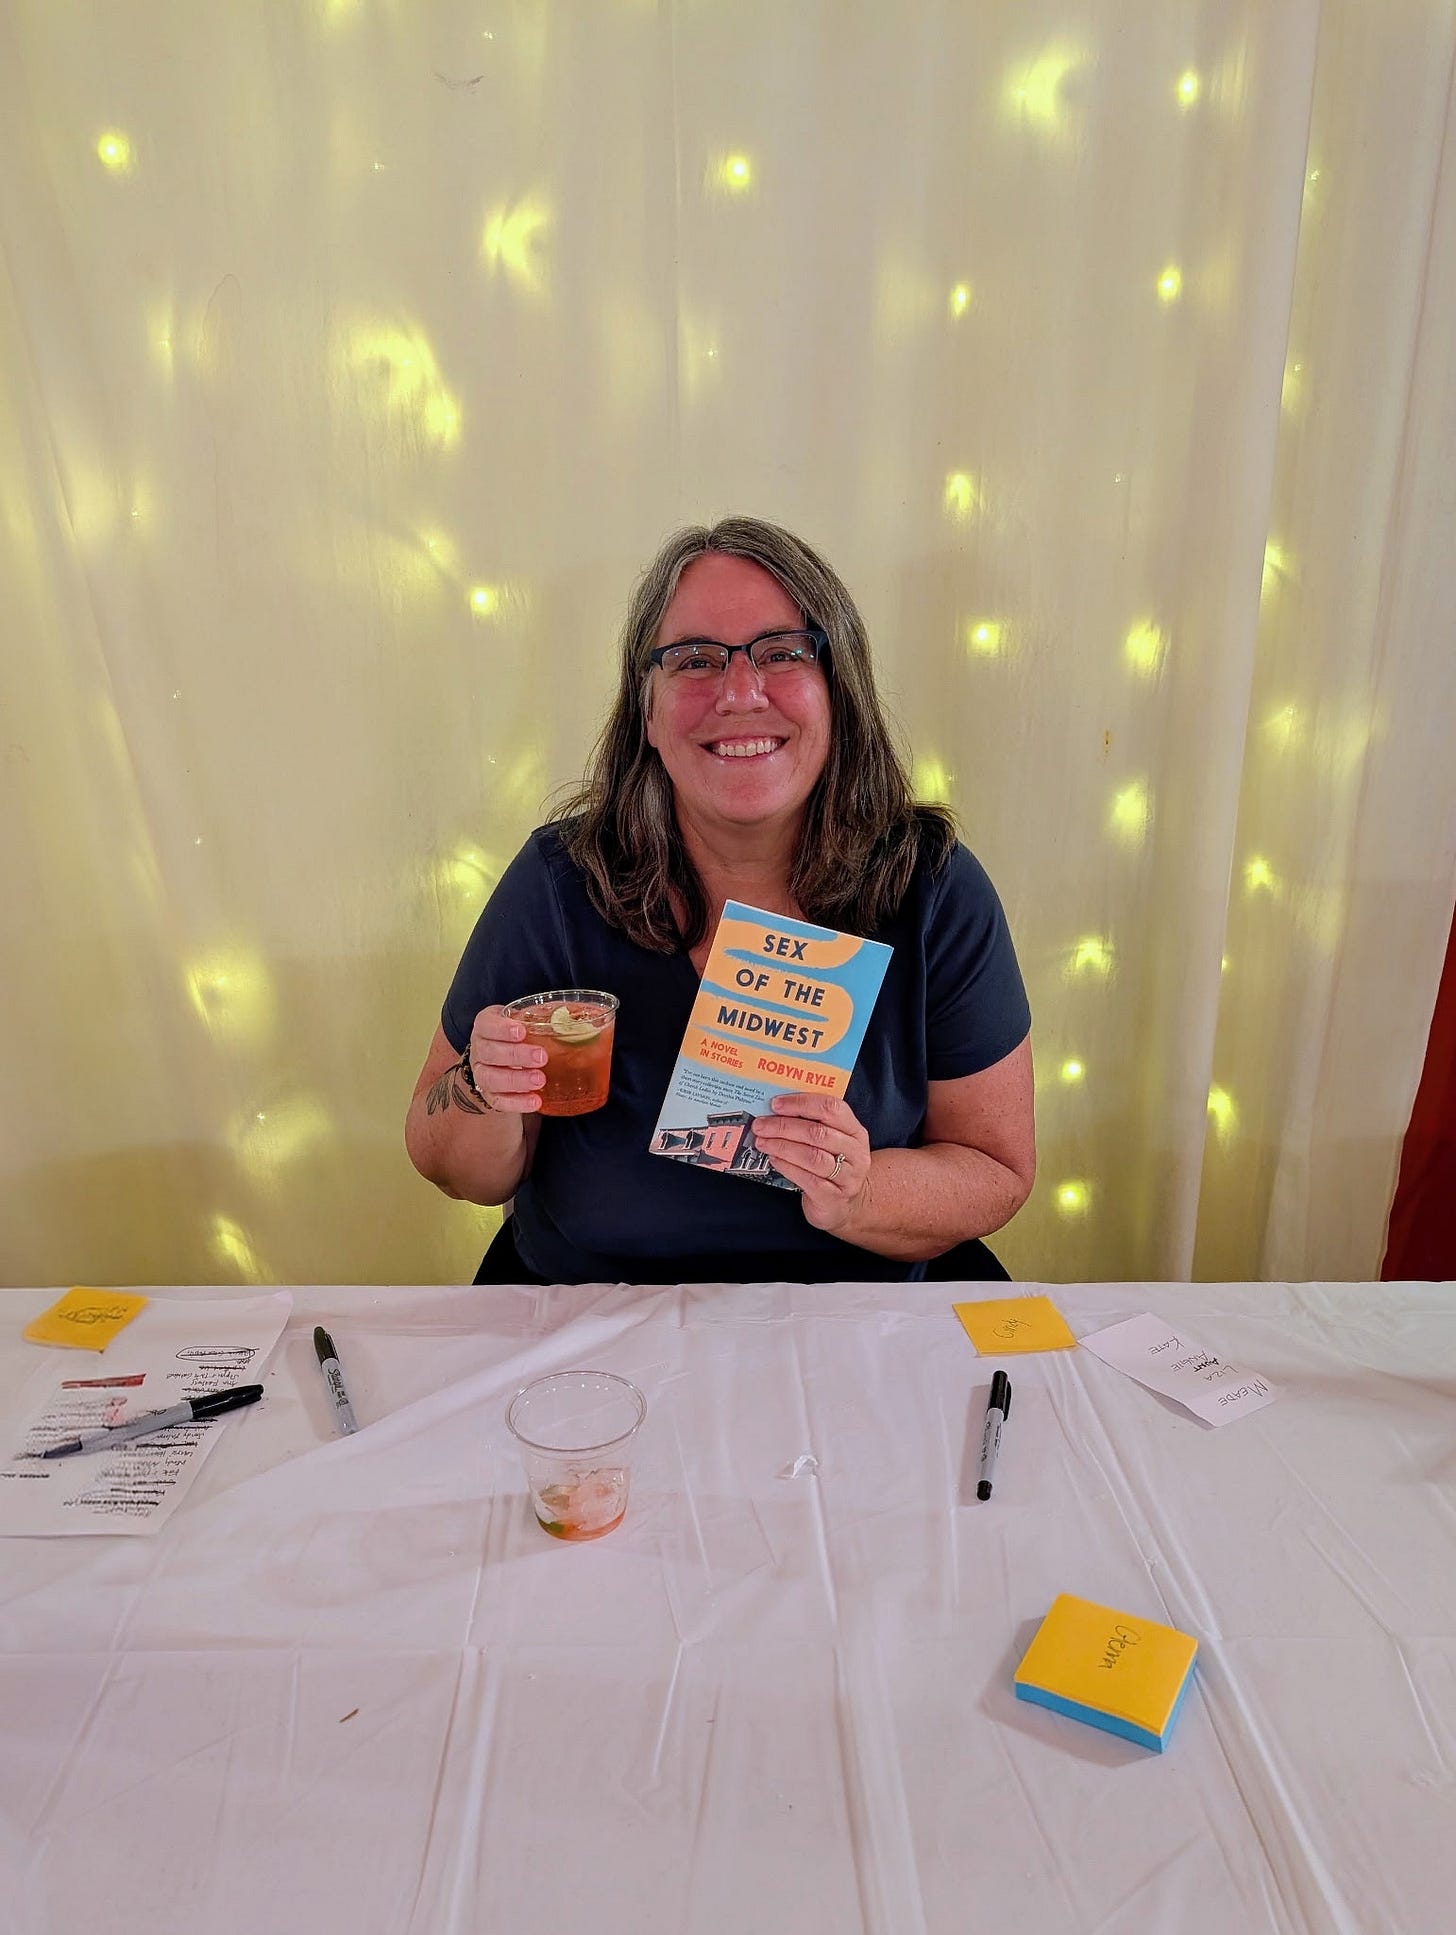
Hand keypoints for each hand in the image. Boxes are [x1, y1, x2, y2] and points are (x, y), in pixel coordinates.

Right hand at [467, 1005, 546, 1112]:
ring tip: (540, 1080)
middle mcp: (480, 1049)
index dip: (502, 1029)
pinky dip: (516, 1103)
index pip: (486, 1024)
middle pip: (489, 1052)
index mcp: (486, 1026)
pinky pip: (498, 1101)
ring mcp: (482, 1073)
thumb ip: (548, 1017)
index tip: (522, 1032)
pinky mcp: (489, 1095)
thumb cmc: (520, 1036)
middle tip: (541, 1057)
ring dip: (516, 1080)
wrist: (502, 1060)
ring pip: (491, 1078)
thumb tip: (586, 1016)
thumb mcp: (528, 1021)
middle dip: (516, 1055)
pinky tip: (535, 1101)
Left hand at [750, 1093, 870, 1233]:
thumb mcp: (830, 1141)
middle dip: (784, 1127)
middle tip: (761, 1126)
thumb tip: (774, 1110)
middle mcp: (856, 1153)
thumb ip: (810, 1123)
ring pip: (813, 1157)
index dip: (801, 1103)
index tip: (776, 1104)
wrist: (842, 1204)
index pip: (831, 1108)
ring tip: (763, 1142)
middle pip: (818, 1133)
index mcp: (855, 1131)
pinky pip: (808, 1180)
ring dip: (783, 1147)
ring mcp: (848, 1177)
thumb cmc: (831, 1165)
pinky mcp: (834, 1198)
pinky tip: (774, 1159)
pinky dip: (787, 1167)